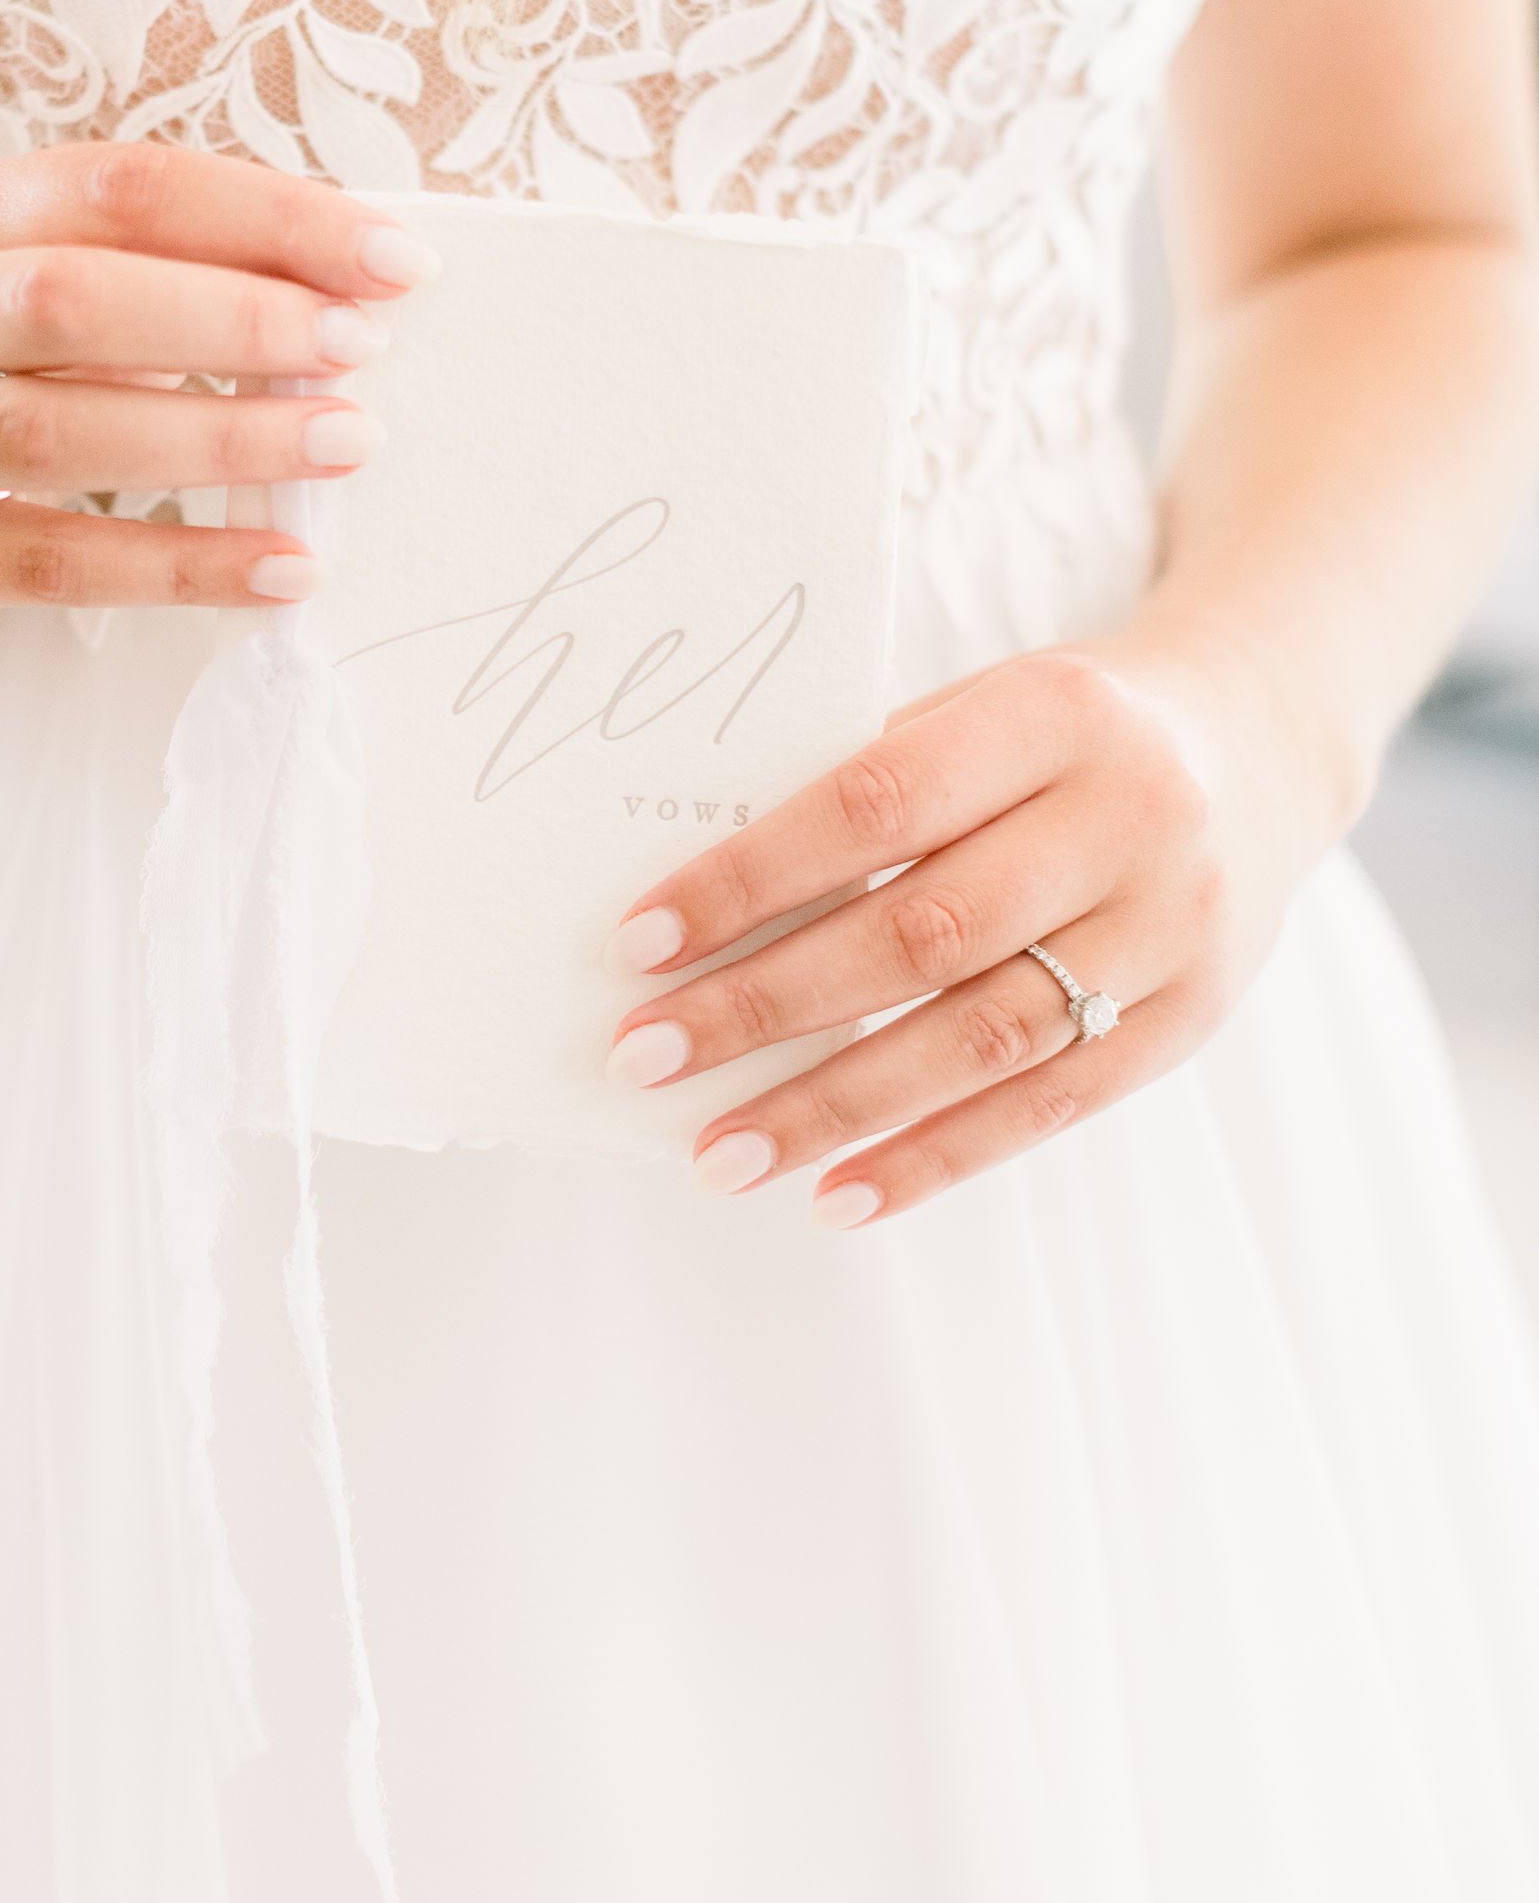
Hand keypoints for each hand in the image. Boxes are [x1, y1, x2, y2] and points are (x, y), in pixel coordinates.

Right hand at [0, 140, 432, 646]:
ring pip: (60, 428)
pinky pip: (58, 558)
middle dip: (235, 318)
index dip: (264, 217)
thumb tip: (357, 286)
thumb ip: (170, 275)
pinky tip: (285, 569)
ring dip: (221, 438)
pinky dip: (184, 566)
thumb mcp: (50, 296)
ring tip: (346, 443)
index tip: (393, 260)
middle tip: (362, 348)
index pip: (125, 189)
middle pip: (74, 297)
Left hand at [602, 643, 1309, 1225]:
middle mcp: (1126, 820)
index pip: (875, 803)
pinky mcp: (1189, 1016)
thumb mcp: (985, 708)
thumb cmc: (1066, 730)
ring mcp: (1169, 927)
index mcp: (1054, 714)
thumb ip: (873, 786)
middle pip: (922, 934)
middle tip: (646, 1058)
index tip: (640, 941)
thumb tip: (707, 910)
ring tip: (720, 1153)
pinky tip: (835, 1195)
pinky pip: (1048, 1105)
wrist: (1262, 739)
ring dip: (836, 1107)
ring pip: (981, 1038)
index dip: (751, 878)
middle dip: (766, 1006)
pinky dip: (934, 1157)